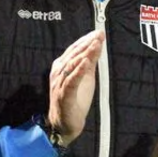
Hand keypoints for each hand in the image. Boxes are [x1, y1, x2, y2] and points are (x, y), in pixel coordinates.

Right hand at [48, 30, 104, 146]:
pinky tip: (86, 63)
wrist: (65, 124)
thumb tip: (97, 46)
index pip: (74, 49)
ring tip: (95, 44)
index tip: (98, 32)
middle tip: (99, 34)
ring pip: (72, 65)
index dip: (86, 40)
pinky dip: (78, 71)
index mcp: (62, 66)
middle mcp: (58, 72)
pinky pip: (71, 81)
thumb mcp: (85, 78)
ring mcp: (59, 83)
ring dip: (84, 53)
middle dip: (87, 43)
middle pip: (73, 54)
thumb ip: (89, 63)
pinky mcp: (63, 95)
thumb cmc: (74, 99)